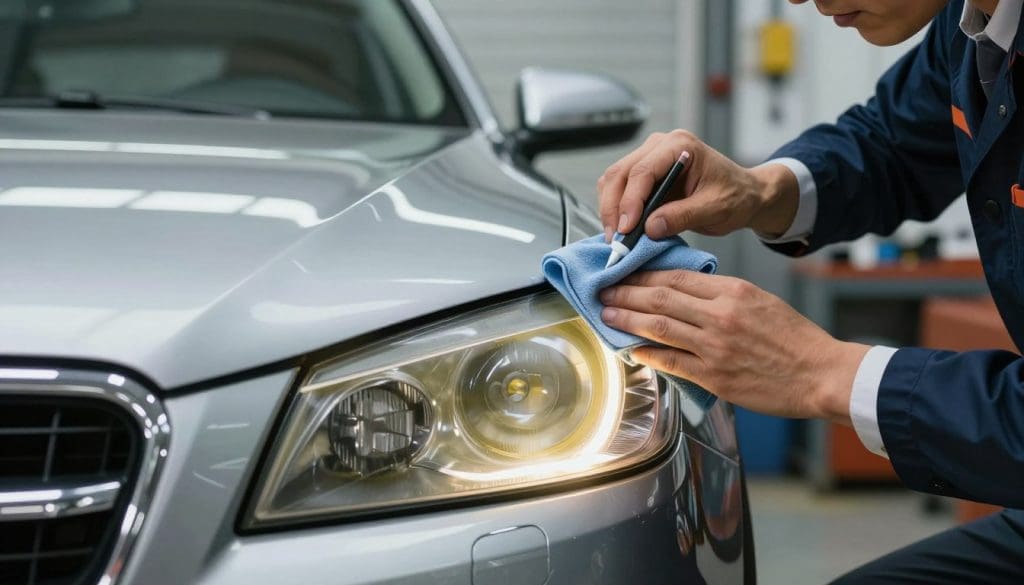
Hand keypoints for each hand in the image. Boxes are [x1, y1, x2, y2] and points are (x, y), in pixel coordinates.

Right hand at [597, 130, 799, 240]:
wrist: (744, 195)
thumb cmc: (735, 196)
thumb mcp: (715, 209)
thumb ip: (682, 216)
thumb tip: (649, 228)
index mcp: (680, 145)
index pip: (643, 171)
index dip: (630, 202)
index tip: (626, 230)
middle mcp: (659, 146)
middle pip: (620, 174)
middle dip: (614, 208)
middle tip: (616, 240)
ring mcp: (649, 157)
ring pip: (613, 180)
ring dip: (610, 209)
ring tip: (617, 238)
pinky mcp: (643, 174)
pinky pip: (619, 188)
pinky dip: (615, 209)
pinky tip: (622, 229)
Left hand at [599, 270, 869, 421]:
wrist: (820, 374)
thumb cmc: (795, 340)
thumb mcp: (761, 300)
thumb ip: (723, 295)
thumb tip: (686, 292)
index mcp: (733, 291)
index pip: (677, 276)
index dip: (645, 275)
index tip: (626, 273)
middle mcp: (720, 315)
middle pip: (661, 298)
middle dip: (627, 292)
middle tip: (604, 290)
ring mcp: (715, 346)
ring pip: (659, 326)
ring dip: (628, 319)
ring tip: (607, 314)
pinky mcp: (714, 375)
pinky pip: (671, 361)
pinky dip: (648, 353)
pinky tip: (631, 348)